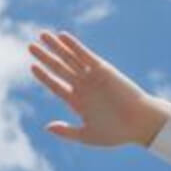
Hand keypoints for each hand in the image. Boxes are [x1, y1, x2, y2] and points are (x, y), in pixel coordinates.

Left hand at [28, 30, 170, 147]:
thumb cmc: (117, 133)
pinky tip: (62, 37)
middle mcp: (83, 87)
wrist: (139, 124)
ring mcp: (92, 77)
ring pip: (69, 59)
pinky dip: (74, 46)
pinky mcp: (103, 69)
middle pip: (59, 68)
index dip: (44, 76)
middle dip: (45, 57)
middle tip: (30, 46)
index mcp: (77, 102)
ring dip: (56, 47)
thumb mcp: (88, 135)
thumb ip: (67, 131)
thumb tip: (47, 127)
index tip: (33, 67)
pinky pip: (85, 55)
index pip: (56, 85)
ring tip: (42, 35)